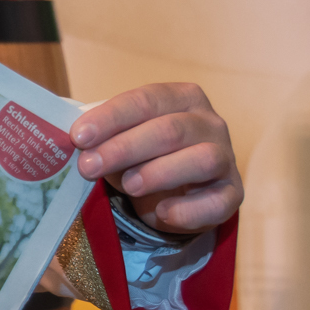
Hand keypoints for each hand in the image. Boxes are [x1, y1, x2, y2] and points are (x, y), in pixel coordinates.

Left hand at [70, 83, 241, 232]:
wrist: (176, 191)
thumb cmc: (144, 155)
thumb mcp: (122, 139)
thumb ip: (103, 137)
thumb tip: (78, 141)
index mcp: (181, 97)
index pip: (147, 100)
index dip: (111, 118)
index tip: (79, 136)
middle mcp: (209, 122)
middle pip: (170, 129)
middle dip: (124, 148)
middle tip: (88, 166)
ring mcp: (225, 157)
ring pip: (201, 159)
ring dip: (160, 172)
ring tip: (128, 186)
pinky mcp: (232, 193)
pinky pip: (218, 202)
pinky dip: (188, 209)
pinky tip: (162, 212)